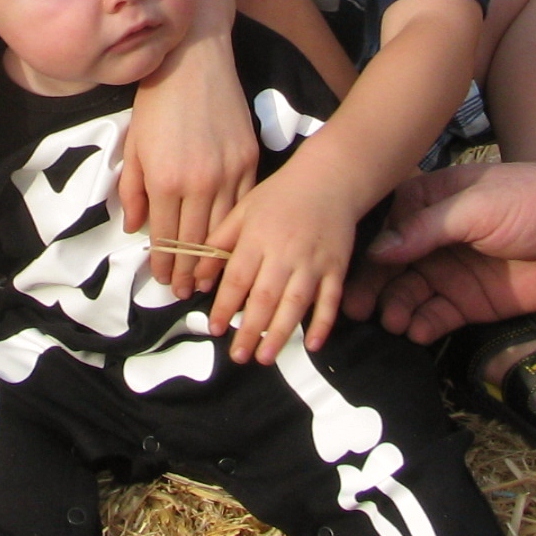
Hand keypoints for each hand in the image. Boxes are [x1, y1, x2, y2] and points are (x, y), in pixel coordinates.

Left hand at [121, 30, 258, 298]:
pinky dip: (236, 231)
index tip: (163, 281)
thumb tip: (135, 229)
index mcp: (164, 181)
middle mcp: (198, 183)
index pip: (165, 237)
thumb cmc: (155, 102)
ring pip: (222, 230)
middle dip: (188, 272)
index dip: (164, 264)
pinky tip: (231, 245)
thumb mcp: (134, 147)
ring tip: (206, 280)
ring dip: (213, 260)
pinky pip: (244, 207)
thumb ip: (132, 191)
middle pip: (195, 242)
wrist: (193, 62)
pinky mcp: (250, 161)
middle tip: (185, 292)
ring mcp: (228, 173)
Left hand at [205, 168, 356, 365]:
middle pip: (265, 297)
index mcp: (258, 238)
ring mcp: (313, 262)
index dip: (224, 305)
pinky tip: (311, 344)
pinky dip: (323, 323)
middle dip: (250, 329)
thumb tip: (199, 277)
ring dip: (280, 332)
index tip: (214, 328)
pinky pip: (330, 300)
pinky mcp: (336, 267)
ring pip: (296, 303)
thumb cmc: (281, 195)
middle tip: (238, 356)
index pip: (237, 278)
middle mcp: (285, 252)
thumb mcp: (243, 209)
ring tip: (265, 357)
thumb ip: (219, 242)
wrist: (329, 179)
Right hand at [339, 161, 535, 342]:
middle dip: (371, 287)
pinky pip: (436, 317)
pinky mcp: (470, 302)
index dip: (362, 251)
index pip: (384, 228)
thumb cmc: (532, 200)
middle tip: (355, 309)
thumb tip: (377, 250)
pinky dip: (422, 325)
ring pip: (408, 294)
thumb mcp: (474, 207)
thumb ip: (425, 229)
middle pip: (389, 267)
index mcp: (428, 204)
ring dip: (394, 308)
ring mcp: (450, 272)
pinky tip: (415, 331)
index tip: (340, 272)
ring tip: (390, 322)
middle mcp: (432, 239)